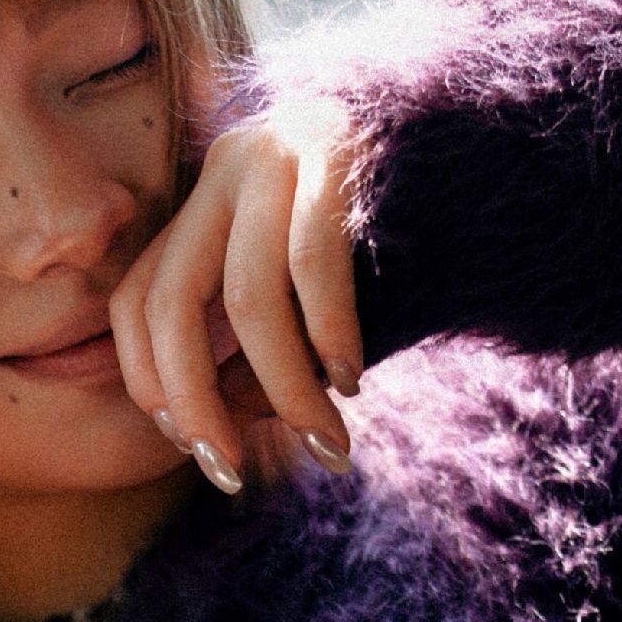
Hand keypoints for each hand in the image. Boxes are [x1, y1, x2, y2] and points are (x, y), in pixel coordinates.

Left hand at [109, 93, 363, 492]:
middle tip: (229, 469)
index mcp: (208, 201)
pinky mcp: (337, 153)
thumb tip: (216, 429)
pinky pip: (313, 264)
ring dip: (283, 386)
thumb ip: (255, 359)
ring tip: (323, 440)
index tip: (186, 442)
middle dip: (196, 400)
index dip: (149, 379)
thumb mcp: (304, 308)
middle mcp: (228, 166)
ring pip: (248, 296)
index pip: (138, 299)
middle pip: (173, 302)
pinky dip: (326, 333)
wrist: (484, 155)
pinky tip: (348, 379)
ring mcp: (278, 151)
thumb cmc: (397, 246)